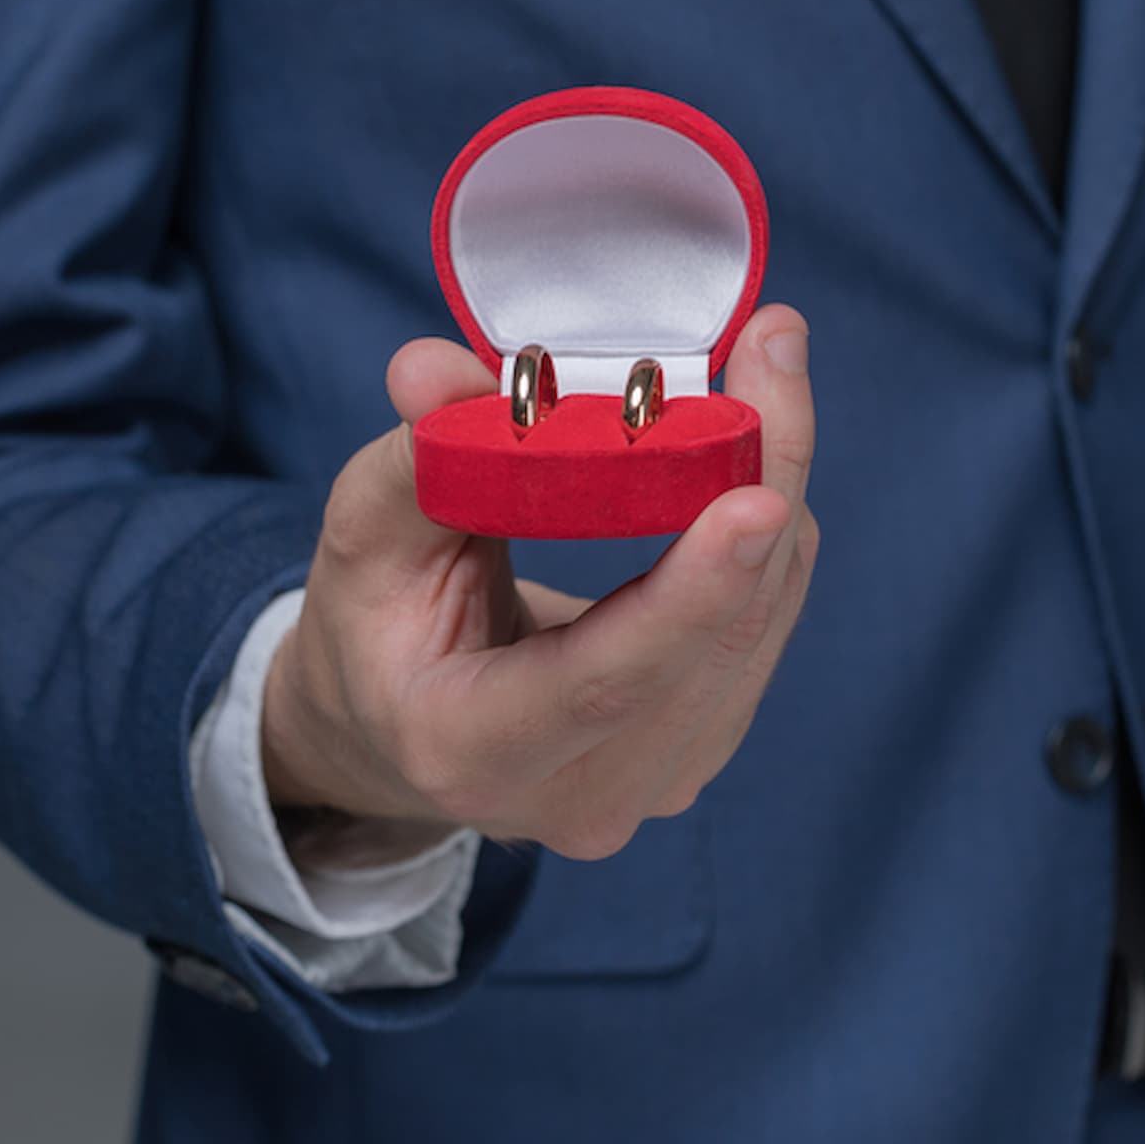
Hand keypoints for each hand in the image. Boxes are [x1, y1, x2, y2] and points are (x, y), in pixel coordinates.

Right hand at [261, 306, 818, 860]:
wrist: (399, 728)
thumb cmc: (379, 625)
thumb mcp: (366, 537)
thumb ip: (415, 454)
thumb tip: (433, 366)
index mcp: (471, 751)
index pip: (604, 681)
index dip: (691, 593)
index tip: (759, 498)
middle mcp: (579, 796)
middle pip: (712, 647)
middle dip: (764, 486)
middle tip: (774, 347)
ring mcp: (652, 785)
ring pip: (760, 630)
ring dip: (778, 491)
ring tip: (766, 366)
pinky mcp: (699, 750)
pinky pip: (766, 630)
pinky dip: (767, 533)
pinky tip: (754, 446)